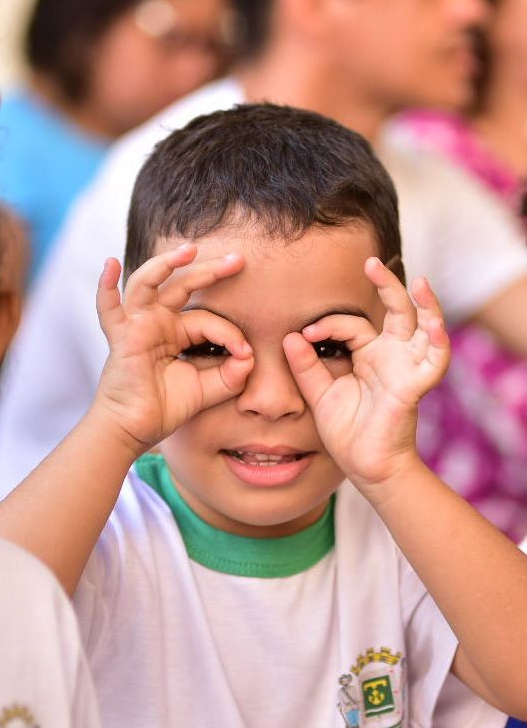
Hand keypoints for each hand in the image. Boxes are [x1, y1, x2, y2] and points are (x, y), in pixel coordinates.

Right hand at [94, 243, 252, 454]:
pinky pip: (108, 308)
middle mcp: (158, 322)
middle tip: (240, 260)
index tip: (246, 354)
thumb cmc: (167, 407)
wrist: (136, 428)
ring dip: (167, 264)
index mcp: (178, 332)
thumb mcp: (209, 388)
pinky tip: (110, 264)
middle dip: (211, 271)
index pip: (208, 320)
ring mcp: (138, 325)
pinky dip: (105, 286)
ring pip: (150, 283)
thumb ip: (232, 374)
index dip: (230, 333)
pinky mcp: (122, 337)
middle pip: (183, 286)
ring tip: (190, 250)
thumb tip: (249, 355)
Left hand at [283, 257, 448, 490]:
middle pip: (396, 311)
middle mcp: (391, 356)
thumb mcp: (319, 394)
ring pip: (423, 327)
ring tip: (420, 281)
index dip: (326, 325)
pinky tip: (432, 324)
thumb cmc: (347, 431)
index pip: (350, 325)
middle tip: (370, 262)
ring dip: (426, 304)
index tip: (303, 335)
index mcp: (368, 355)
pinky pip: (433, 361)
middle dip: (387, 286)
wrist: (365, 466)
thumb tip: (290, 336)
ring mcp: (406, 368)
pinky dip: (437, 342)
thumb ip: (305, 366)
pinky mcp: (414, 386)